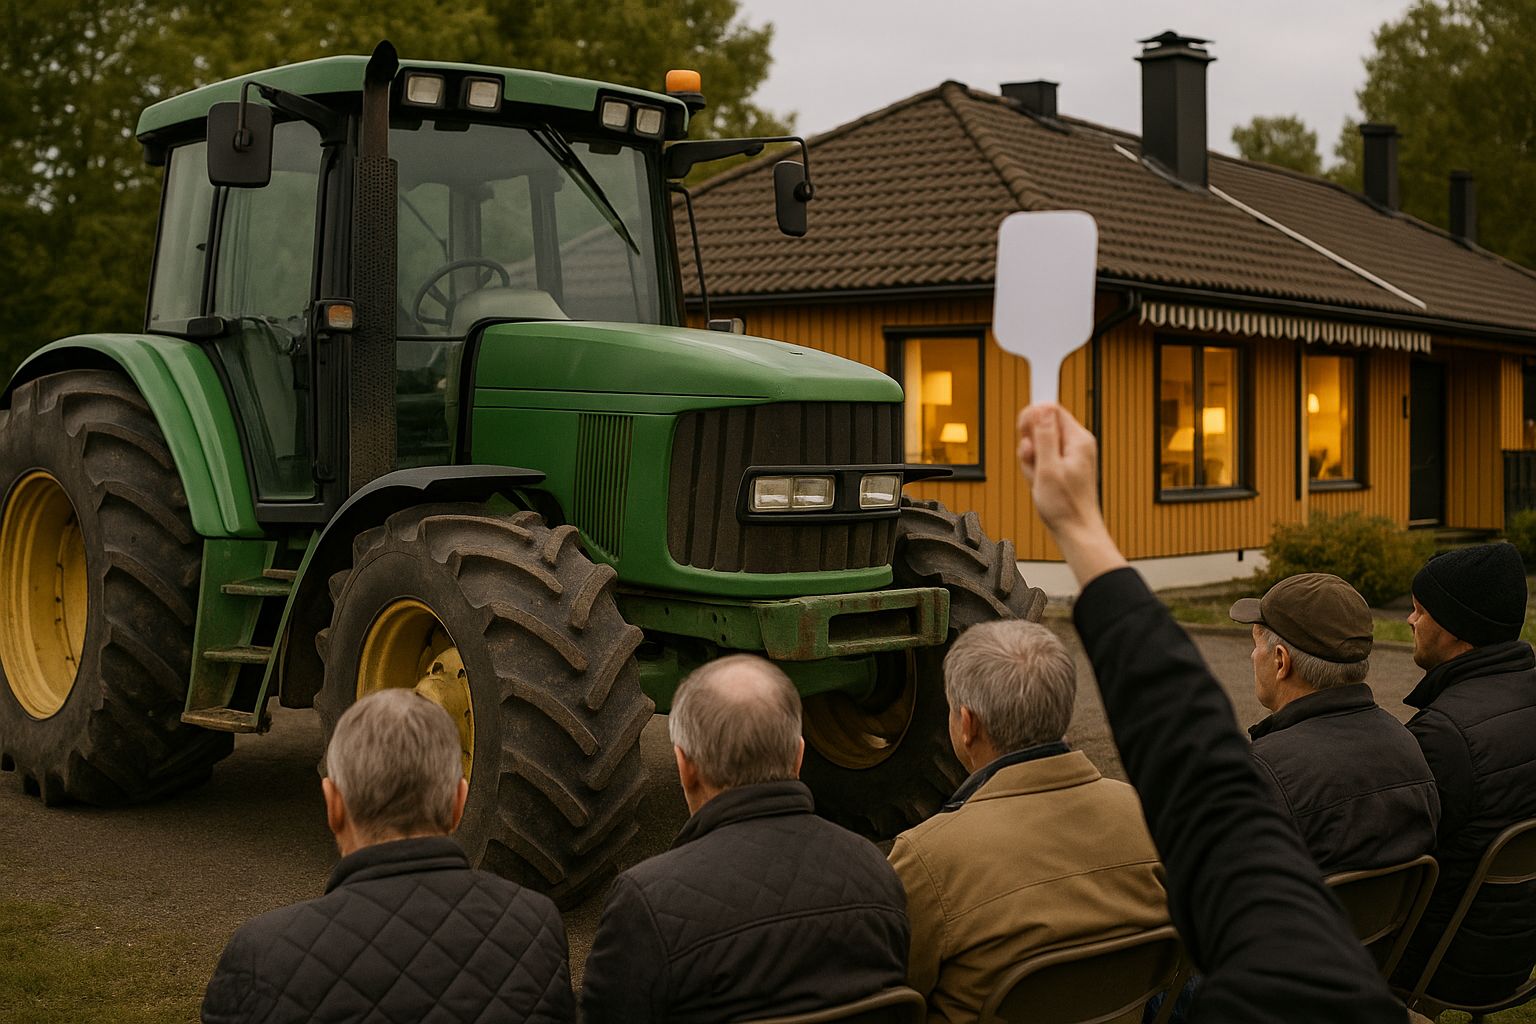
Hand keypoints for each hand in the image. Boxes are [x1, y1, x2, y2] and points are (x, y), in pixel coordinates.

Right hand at [1016, 403, 1127, 584]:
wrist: (1075, 530)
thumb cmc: (1065, 505)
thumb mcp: (1048, 468)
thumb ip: (1045, 436)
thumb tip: (1042, 408)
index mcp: (1078, 439)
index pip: (1050, 409)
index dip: (1032, 418)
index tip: (1024, 434)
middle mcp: (1076, 443)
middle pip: (1042, 426)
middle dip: (1030, 444)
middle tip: (1034, 463)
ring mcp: (1070, 454)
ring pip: (1039, 444)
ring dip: (1031, 460)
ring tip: (1038, 478)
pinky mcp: (1064, 465)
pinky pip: (1042, 458)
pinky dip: (1035, 469)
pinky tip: (1039, 483)